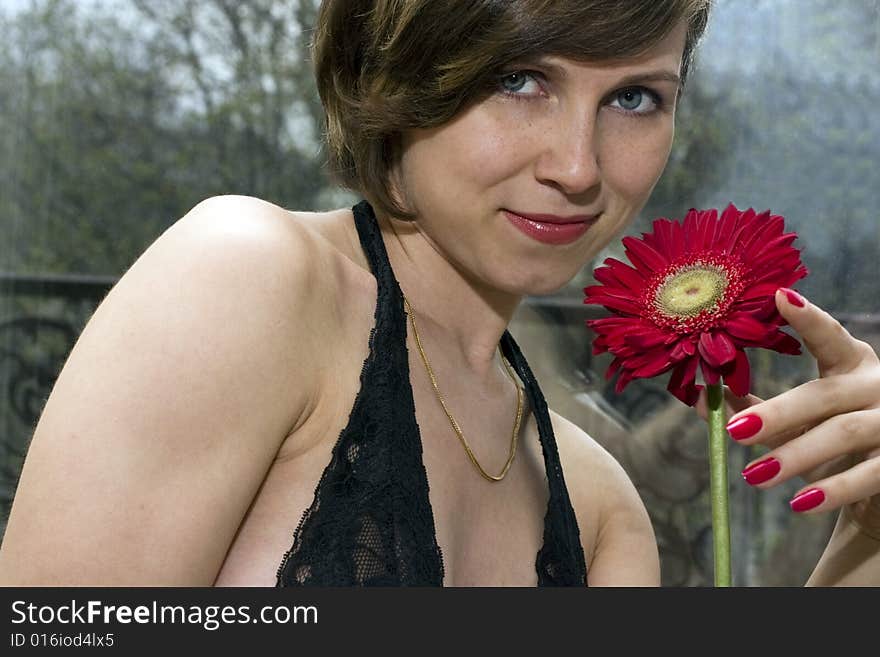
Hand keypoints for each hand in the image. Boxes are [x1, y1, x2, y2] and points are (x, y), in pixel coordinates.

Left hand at [696, 288, 879, 536]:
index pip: (829, 336)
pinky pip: (869, 475)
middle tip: (734, 430)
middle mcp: (876, 385)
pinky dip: (834, 490)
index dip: (808, 318)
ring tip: (753, 476)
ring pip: (842, 433)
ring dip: (796, 455)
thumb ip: (755, 406)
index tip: (779, 298)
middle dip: (778, 413)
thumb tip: (702, 397)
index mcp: (851, 362)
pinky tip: (800, 503)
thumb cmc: (831, 430)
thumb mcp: (800, 414)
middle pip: (823, 395)